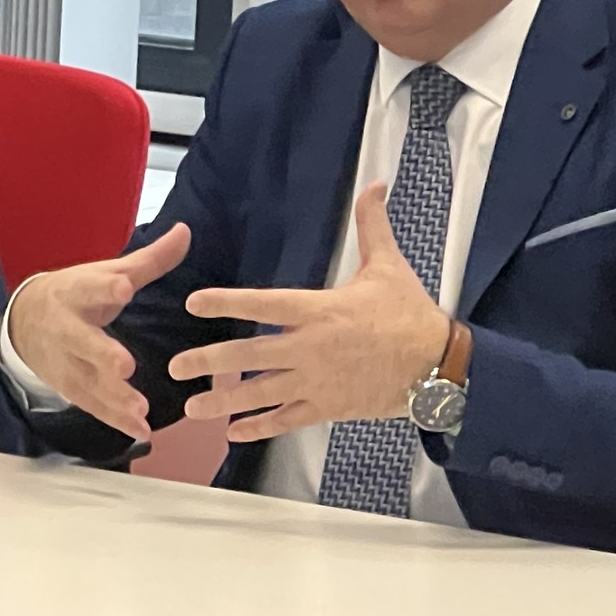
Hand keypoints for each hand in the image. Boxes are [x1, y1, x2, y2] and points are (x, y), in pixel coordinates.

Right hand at [3, 223, 192, 439]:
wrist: (23, 322)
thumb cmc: (77, 294)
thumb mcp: (107, 272)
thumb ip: (149, 260)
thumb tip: (186, 231)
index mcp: (77, 292)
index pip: (91, 286)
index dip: (105, 287)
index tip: (124, 287)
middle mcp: (67, 328)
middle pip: (83, 342)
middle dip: (101, 354)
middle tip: (125, 365)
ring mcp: (66, 362)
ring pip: (88, 381)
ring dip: (112, 397)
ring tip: (140, 410)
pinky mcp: (70, 387)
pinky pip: (92, 406)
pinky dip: (114, 420)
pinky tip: (140, 431)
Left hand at [173, 182, 450, 442]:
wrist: (439, 364)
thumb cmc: (409, 313)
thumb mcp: (388, 265)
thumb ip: (372, 225)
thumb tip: (375, 183)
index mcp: (318, 310)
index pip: (263, 304)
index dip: (226, 302)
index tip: (194, 303)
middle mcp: (310, 348)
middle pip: (250, 355)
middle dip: (210, 362)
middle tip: (176, 367)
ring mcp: (317, 381)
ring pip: (262, 394)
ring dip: (224, 401)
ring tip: (192, 407)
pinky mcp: (328, 407)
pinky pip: (287, 420)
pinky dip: (260, 427)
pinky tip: (233, 432)